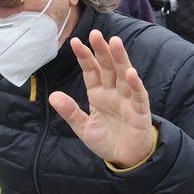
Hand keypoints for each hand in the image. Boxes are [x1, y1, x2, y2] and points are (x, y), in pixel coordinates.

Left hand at [49, 31, 152, 168]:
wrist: (126, 159)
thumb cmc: (106, 140)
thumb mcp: (83, 128)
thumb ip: (70, 112)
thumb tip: (53, 96)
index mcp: (98, 94)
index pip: (90, 71)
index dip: (84, 57)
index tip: (75, 42)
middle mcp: (113, 92)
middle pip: (107, 67)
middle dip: (102, 51)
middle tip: (96, 33)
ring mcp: (127, 99)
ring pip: (124, 75)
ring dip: (120, 59)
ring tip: (115, 43)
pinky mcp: (140, 111)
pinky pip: (138, 95)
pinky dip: (136, 85)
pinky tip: (131, 73)